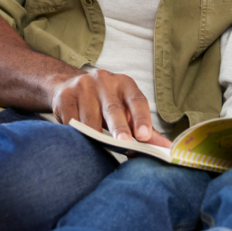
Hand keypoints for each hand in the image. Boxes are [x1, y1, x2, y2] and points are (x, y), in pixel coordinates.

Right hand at [50, 69, 170, 147]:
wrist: (69, 84)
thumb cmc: (105, 101)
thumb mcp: (126, 109)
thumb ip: (145, 129)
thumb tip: (167, 149)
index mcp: (125, 84)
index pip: (137, 101)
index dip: (142, 118)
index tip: (145, 136)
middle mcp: (104, 81)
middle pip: (113, 109)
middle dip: (119, 128)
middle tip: (125, 144)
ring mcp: (82, 87)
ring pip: (90, 119)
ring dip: (95, 136)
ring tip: (99, 149)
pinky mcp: (64, 96)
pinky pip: (71, 122)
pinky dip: (77, 134)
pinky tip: (80, 141)